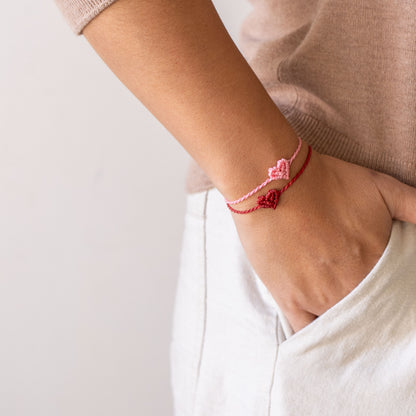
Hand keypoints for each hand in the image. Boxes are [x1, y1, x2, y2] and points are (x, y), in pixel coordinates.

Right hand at [230, 146, 415, 332]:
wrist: (274, 182)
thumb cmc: (326, 181)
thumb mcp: (382, 187)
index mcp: (377, 263)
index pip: (397, 296)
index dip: (393, 296)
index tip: (385, 292)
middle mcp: (350, 287)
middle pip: (370, 314)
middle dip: (371, 310)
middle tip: (357, 295)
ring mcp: (318, 297)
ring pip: (342, 327)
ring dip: (347, 324)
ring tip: (343, 312)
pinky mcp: (289, 298)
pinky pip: (306, 332)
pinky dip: (317, 337)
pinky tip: (322, 333)